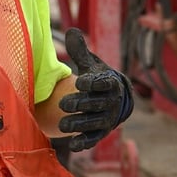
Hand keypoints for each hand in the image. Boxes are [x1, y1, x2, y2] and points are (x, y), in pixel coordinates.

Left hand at [58, 28, 133, 151]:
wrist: (114, 100)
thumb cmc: (98, 79)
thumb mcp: (92, 64)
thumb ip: (80, 51)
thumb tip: (71, 31)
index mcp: (110, 83)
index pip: (103, 83)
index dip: (92, 83)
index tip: (78, 82)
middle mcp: (111, 102)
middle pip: (96, 104)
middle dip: (80, 105)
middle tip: (63, 105)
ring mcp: (107, 119)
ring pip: (93, 123)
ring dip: (78, 124)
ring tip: (62, 125)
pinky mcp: (101, 133)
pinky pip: (93, 138)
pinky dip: (84, 142)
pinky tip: (72, 144)